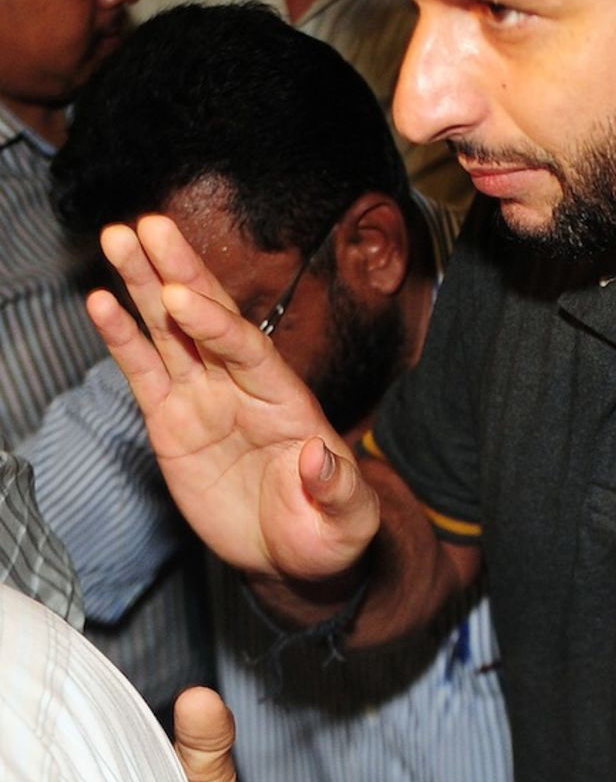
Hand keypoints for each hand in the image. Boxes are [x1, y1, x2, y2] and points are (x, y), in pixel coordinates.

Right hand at [88, 215, 379, 584]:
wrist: (292, 556)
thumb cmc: (327, 531)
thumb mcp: (347, 519)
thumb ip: (338, 489)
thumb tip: (318, 459)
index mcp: (286, 399)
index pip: (248, 349)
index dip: (215, 322)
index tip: (182, 299)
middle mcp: (242, 386)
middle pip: (207, 319)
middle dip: (180, 272)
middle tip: (150, 226)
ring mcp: (205, 399)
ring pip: (169, 332)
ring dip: (144, 285)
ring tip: (119, 238)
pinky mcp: (172, 422)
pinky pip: (143, 373)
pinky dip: (122, 339)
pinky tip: (101, 303)